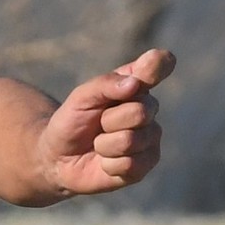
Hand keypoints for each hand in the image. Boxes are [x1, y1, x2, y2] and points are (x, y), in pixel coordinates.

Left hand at [40, 48, 172, 197]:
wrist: (60, 157)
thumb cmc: (73, 120)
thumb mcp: (81, 98)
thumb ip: (106, 84)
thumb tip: (134, 83)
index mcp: (136, 84)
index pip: (157, 66)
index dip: (159, 65)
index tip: (164, 60)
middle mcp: (148, 109)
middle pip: (140, 112)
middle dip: (108, 121)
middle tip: (98, 124)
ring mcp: (150, 138)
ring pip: (131, 141)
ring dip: (105, 145)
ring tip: (99, 143)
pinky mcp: (145, 165)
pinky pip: (130, 164)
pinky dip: (108, 164)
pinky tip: (105, 161)